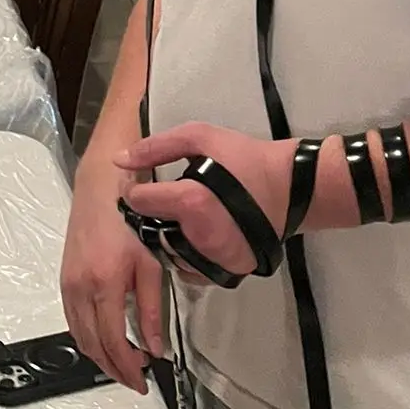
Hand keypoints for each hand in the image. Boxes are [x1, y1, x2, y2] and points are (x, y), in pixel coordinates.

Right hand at [60, 160, 163, 391]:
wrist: (102, 191)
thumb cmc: (128, 220)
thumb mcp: (150, 266)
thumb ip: (152, 310)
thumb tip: (154, 346)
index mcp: (104, 283)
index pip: (113, 341)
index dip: (127, 368)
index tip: (141, 381)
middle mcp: (80, 286)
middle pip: (92, 345)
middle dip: (113, 369)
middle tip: (133, 379)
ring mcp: (69, 284)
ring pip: (79, 336)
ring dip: (99, 357)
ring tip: (121, 365)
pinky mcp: (65, 280)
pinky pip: (72, 321)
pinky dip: (87, 339)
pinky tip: (103, 341)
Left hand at [117, 123, 296, 279]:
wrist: (290, 188)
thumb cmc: (244, 158)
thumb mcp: (200, 137)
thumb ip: (156, 147)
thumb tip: (119, 160)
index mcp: (191, 203)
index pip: (139, 202)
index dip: (132, 190)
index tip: (137, 183)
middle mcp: (200, 238)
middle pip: (153, 232)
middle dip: (150, 217)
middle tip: (159, 201)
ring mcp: (216, 260)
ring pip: (171, 254)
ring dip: (167, 238)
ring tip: (178, 216)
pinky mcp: (230, 272)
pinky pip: (193, 270)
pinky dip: (187, 256)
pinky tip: (194, 235)